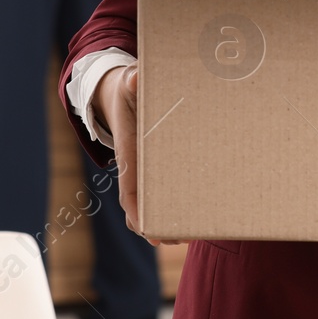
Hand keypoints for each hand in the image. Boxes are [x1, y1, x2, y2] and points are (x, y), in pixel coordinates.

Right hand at [94, 64, 180, 245]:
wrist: (121, 90)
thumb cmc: (128, 88)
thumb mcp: (129, 81)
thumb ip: (132, 80)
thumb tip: (135, 78)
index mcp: (128, 152)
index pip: (128, 188)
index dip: (136, 209)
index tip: (146, 228)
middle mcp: (135, 166)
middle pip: (139, 205)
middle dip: (154, 225)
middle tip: (176, 239)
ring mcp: (145, 169)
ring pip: (151, 202)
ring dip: (166, 220)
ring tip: (189, 235)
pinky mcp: (156, 166)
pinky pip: (162, 190)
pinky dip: (174, 204)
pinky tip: (196, 212)